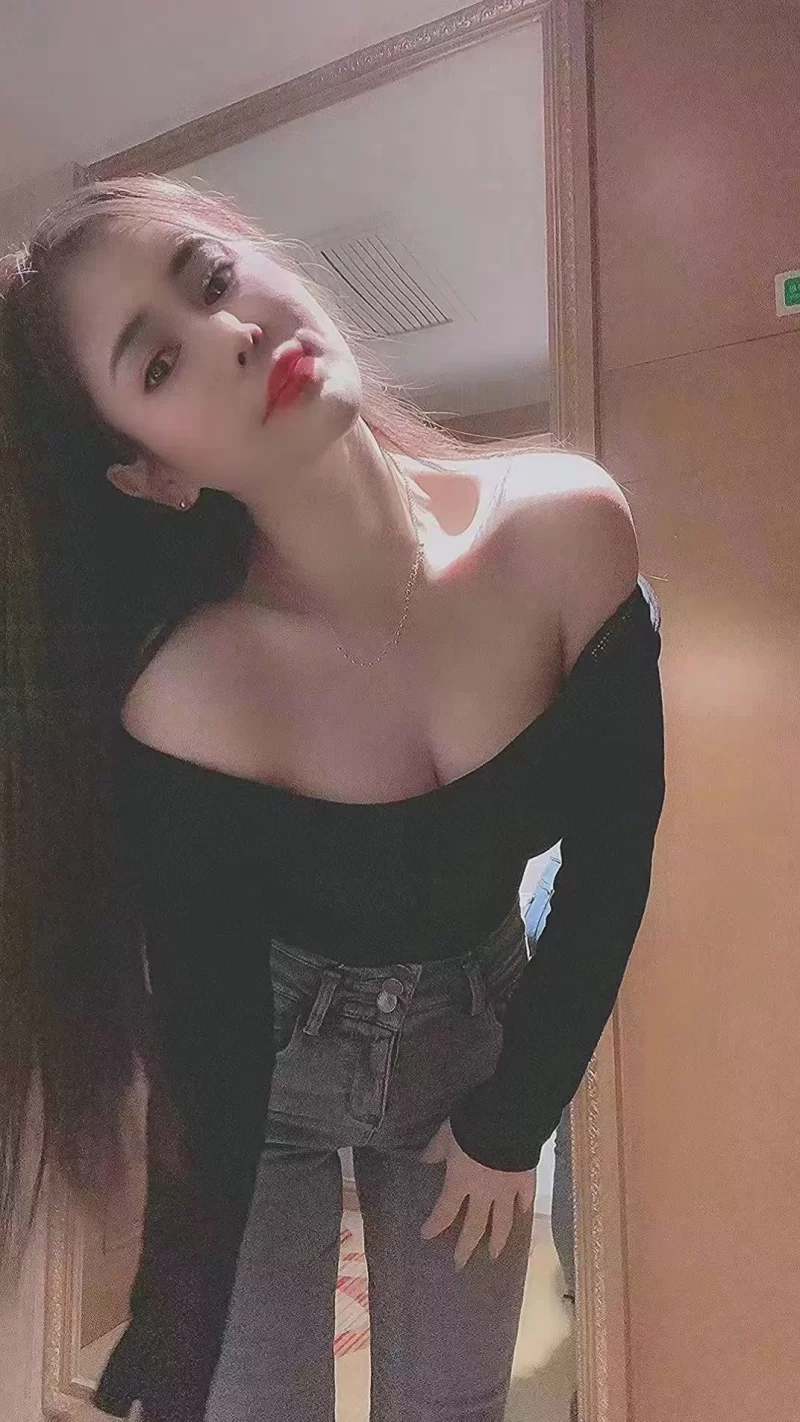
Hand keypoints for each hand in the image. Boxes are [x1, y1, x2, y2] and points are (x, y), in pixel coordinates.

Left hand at [419, 1118, 535, 1269]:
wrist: (506, 1118)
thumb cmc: (471, 1126)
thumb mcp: (446, 1135)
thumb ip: (435, 1151)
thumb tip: (423, 1161)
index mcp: (460, 1182)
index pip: (444, 1211)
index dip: (434, 1225)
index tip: (426, 1235)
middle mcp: (483, 1193)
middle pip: (474, 1226)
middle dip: (466, 1247)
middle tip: (461, 1264)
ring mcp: (507, 1190)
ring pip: (502, 1222)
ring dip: (497, 1240)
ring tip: (494, 1255)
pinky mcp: (526, 1179)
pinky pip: (526, 1198)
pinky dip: (524, 1207)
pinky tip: (523, 1215)